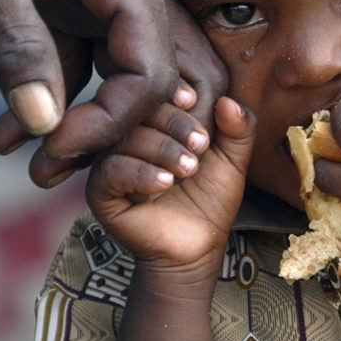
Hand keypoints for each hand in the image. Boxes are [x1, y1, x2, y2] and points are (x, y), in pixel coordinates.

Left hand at [0, 0, 228, 186]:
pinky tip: (9, 127)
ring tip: (26, 161)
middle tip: (48, 171)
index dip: (111, 124)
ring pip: (113, 75)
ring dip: (77, 121)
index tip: (55, 147)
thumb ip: (15, 43)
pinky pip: (78, 58)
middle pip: (147, 83)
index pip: (150, 74)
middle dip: (105, 135)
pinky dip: (52, 92)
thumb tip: (41, 125)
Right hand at [86, 97, 254, 269]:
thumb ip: (239, 129)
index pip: (154, 92)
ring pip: (126, 139)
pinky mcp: (100, 192)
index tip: (195, 102)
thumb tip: (228, 101)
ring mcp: (110, 164)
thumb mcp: (233, 160)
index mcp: (152, 123)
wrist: (196, 248)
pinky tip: (165, 183)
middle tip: (201, 146)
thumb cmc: (210, 200)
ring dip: (163, 150)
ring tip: (188, 170)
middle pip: (138, 112)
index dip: (173, 92)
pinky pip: (112, 171)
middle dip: (175, 123)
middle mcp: (126, 138)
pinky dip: (141, 174)